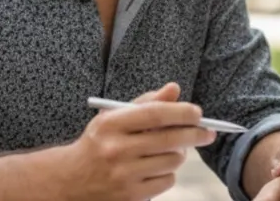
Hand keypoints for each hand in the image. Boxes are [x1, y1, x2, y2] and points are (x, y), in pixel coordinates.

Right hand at [60, 82, 217, 200]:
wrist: (70, 179)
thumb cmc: (100, 142)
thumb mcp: (115, 117)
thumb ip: (146, 103)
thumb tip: (174, 89)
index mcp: (112, 123)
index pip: (156, 114)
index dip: (182, 112)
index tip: (198, 113)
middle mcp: (116, 149)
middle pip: (169, 139)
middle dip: (195, 134)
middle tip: (208, 132)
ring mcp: (123, 175)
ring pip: (172, 161)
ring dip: (179, 154)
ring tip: (172, 149)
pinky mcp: (129, 196)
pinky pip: (166, 181)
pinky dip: (168, 173)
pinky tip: (158, 167)